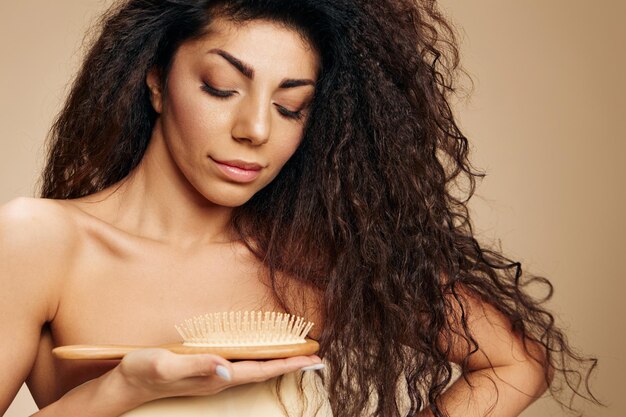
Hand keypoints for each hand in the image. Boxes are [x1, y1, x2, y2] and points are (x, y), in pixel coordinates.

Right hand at [114, 348, 322, 402]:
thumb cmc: (145, 371)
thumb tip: (228, 368)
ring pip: (254, 370)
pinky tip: (261, 354)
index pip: (260, 371)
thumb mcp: (168, 364)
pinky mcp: (207, 371)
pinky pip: (241, 366)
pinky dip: (259, 360)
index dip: (287, 364)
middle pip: (263, 372)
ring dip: (277, 363)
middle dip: (290, 365)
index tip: (312, 359)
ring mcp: (214, 377)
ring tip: (297, 356)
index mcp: (216, 377)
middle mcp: (220, 379)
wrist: (126, 383)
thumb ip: (198, 365)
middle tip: (316, 357)